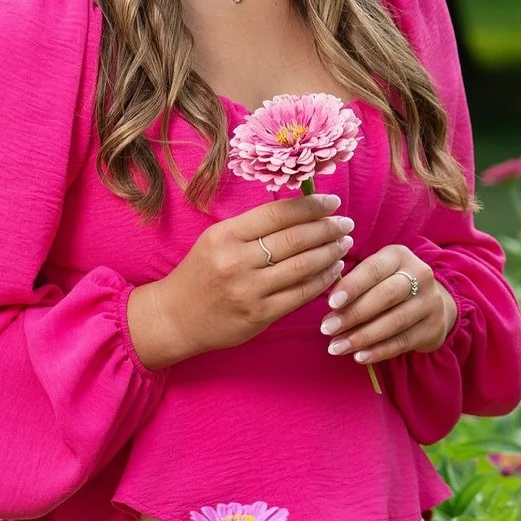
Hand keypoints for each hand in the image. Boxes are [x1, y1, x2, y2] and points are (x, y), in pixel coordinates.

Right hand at [127, 193, 354, 368]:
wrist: (175, 317)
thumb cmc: (200, 273)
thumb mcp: (217, 240)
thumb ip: (254, 227)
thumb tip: (301, 211)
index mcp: (225, 235)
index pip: (277, 213)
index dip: (310, 206)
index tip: (332, 203)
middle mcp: (236, 261)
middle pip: (295, 239)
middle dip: (327, 229)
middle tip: (345, 224)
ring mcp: (248, 290)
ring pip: (302, 266)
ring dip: (330, 253)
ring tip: (344, 244)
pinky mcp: (258, 316)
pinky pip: (300, 295)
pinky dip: (322, 280)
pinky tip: (333, 270)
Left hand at [318, 244, 457, 367]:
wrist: (431, 304)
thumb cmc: (388, 286)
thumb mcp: (376, 275)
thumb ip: (354, 284)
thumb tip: (329, 308)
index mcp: (399, 256)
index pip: (373, 269)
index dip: (352, 286)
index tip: (330, 303)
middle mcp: (420, 275)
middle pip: (386, 295)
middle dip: (354, 314)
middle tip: (327, 329)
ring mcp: (430, 302)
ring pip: (394, 321)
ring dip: (362, 337)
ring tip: (337, 347)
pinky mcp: (434, 327)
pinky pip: (403, 342)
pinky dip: (379, 351)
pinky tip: (359, 356)